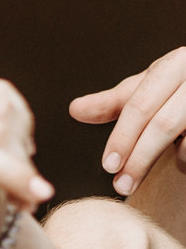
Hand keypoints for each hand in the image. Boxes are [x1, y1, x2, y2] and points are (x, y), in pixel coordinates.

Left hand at [73, 46, 185, 196]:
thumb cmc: (181, 90)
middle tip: (122, 185)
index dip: (123, 137)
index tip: (108, 166)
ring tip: (144, 175)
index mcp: (177, 63)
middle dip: (139, 159)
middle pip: (164, 124)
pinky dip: (185, 158)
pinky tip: (179, 162)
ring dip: (166, 161)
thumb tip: (75, 109)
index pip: (141, 105)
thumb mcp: (149, 89)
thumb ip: (116, 102)